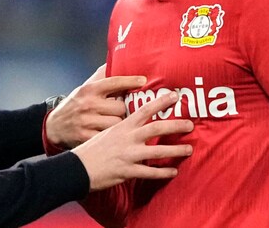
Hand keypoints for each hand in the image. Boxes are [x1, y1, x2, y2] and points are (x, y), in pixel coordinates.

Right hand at [45, 64, 143, 148]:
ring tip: (116, 124)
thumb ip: (101, 76)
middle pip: (120, 107)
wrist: (54, 126)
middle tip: (121, 112)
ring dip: (119, 125)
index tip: (143, 80)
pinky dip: (112, 136)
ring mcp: (86, 121)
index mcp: (89, 90)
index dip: (129, 80)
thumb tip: (117, 59)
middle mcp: (88, 104)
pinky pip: (109, 137)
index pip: (113, 82)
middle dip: (123, 110)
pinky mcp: (86, 137)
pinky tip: (112, 136)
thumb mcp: (84, 87)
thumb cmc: (76, 104)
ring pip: (117, 123)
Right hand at [72, 92, 193, 190]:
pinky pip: (150, 172)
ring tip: (189, 149)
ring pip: (158, 151)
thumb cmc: (91, 147)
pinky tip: (173, 171)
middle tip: (191, 124)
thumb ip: (117, 120)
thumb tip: (125, 112)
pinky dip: (164, 172)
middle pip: (157, 128)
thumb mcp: (102, 128)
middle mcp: (128, 138)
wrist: (77, 167)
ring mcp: (129, 155)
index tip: (175, 96)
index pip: (144, 109)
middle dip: (176, 125)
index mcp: (122, 125)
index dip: (161, 102)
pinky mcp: (128, 171)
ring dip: (176, 150)